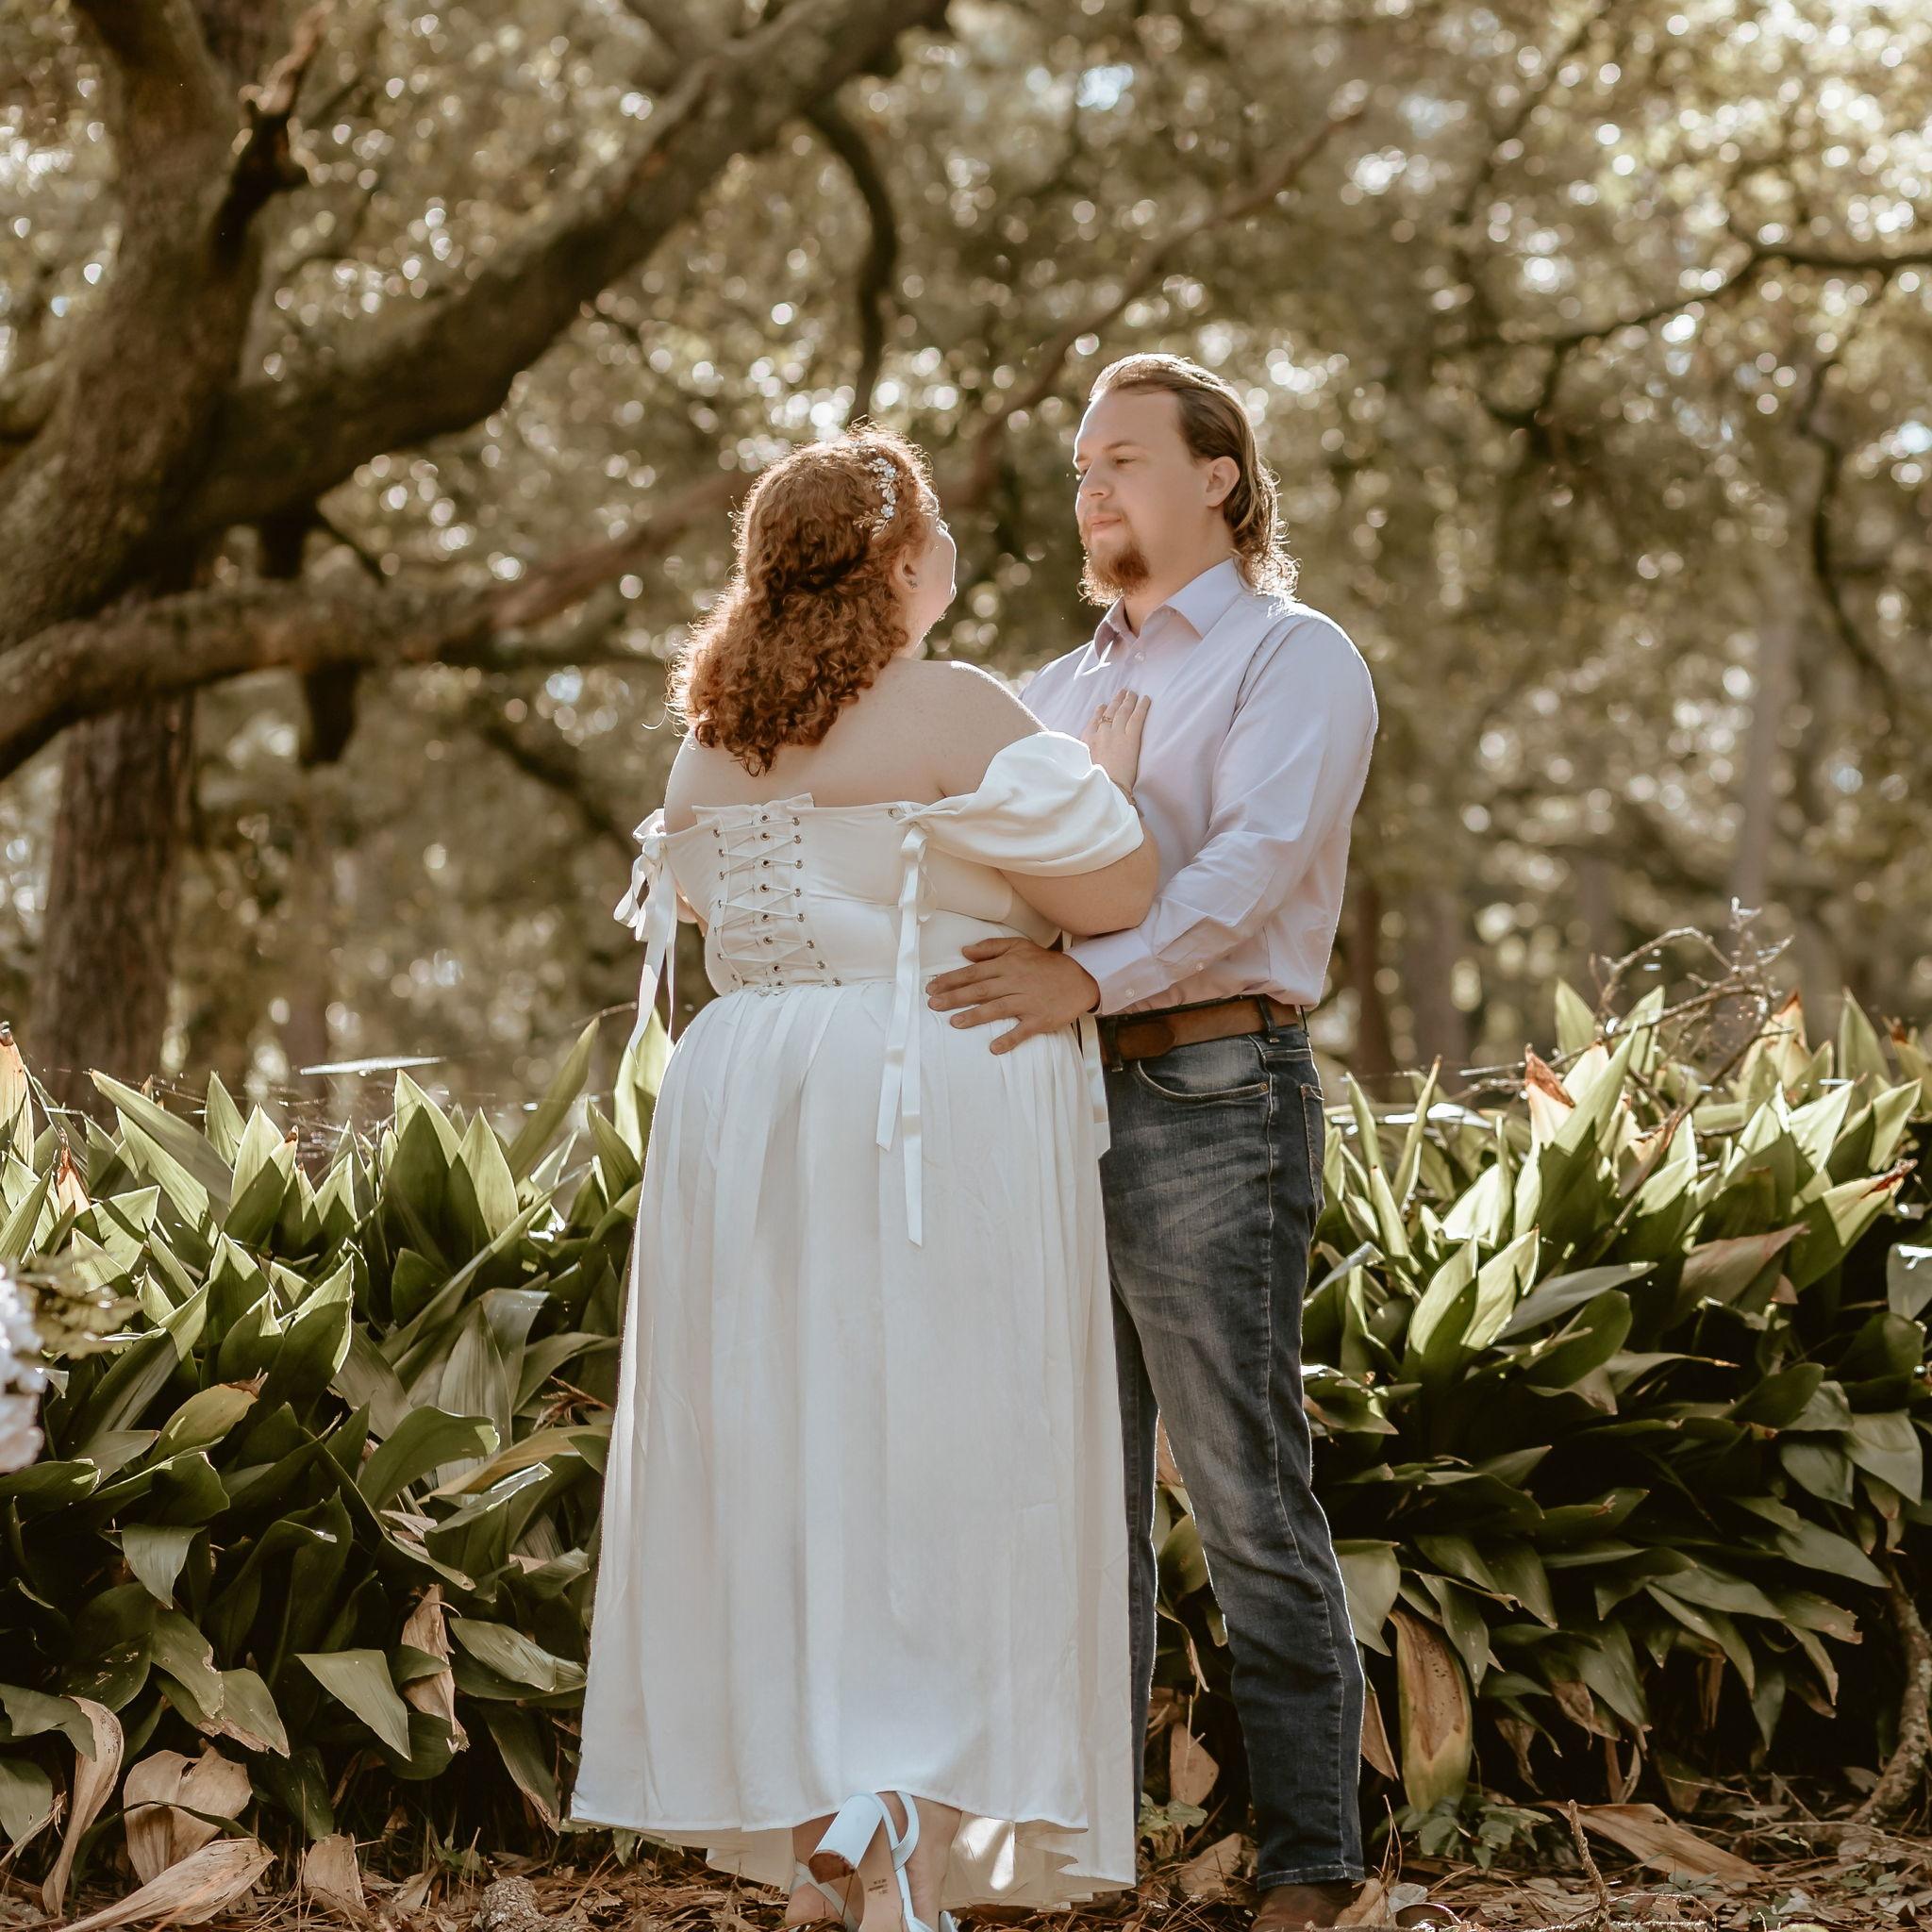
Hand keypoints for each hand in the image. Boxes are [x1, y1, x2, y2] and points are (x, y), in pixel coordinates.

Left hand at [926, 938, 1099, 1052]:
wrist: (1080, 979)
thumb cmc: (1045, 963)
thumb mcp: (1020, 947)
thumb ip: (991, 948)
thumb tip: (964, 951)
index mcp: (1008, 965)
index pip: (974, 973)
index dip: (951, 980)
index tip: (932, 987)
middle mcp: (1015, 982)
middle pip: (980, 991)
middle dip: (954, 997)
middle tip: (933, 1005)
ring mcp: (1028, 1002)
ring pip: (997, 1009)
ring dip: (975, 1016)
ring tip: (954, 1023)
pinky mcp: (1040, 1019)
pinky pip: (1023, 1031)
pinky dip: (1009, 1039)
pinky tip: (994, 1048)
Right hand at [1081, 689, 1150, 794]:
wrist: (1105, 787)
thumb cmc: (1094, 781)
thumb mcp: (1080, 764)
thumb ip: (1084, 754)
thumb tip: (1088, 753)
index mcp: (1087, 740)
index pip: (1094, 721)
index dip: (1100, 712)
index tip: (1103, 706)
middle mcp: (1101, 733)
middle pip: (1110, 713)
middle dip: (1116, 701)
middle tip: (1122, 692)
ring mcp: (1116, 734)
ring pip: (1123, 712)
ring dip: (1128, 700)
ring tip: (1132, 692)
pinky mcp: (1130, 738)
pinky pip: (1137, 717)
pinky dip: (1141, 706)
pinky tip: (1146, 699)